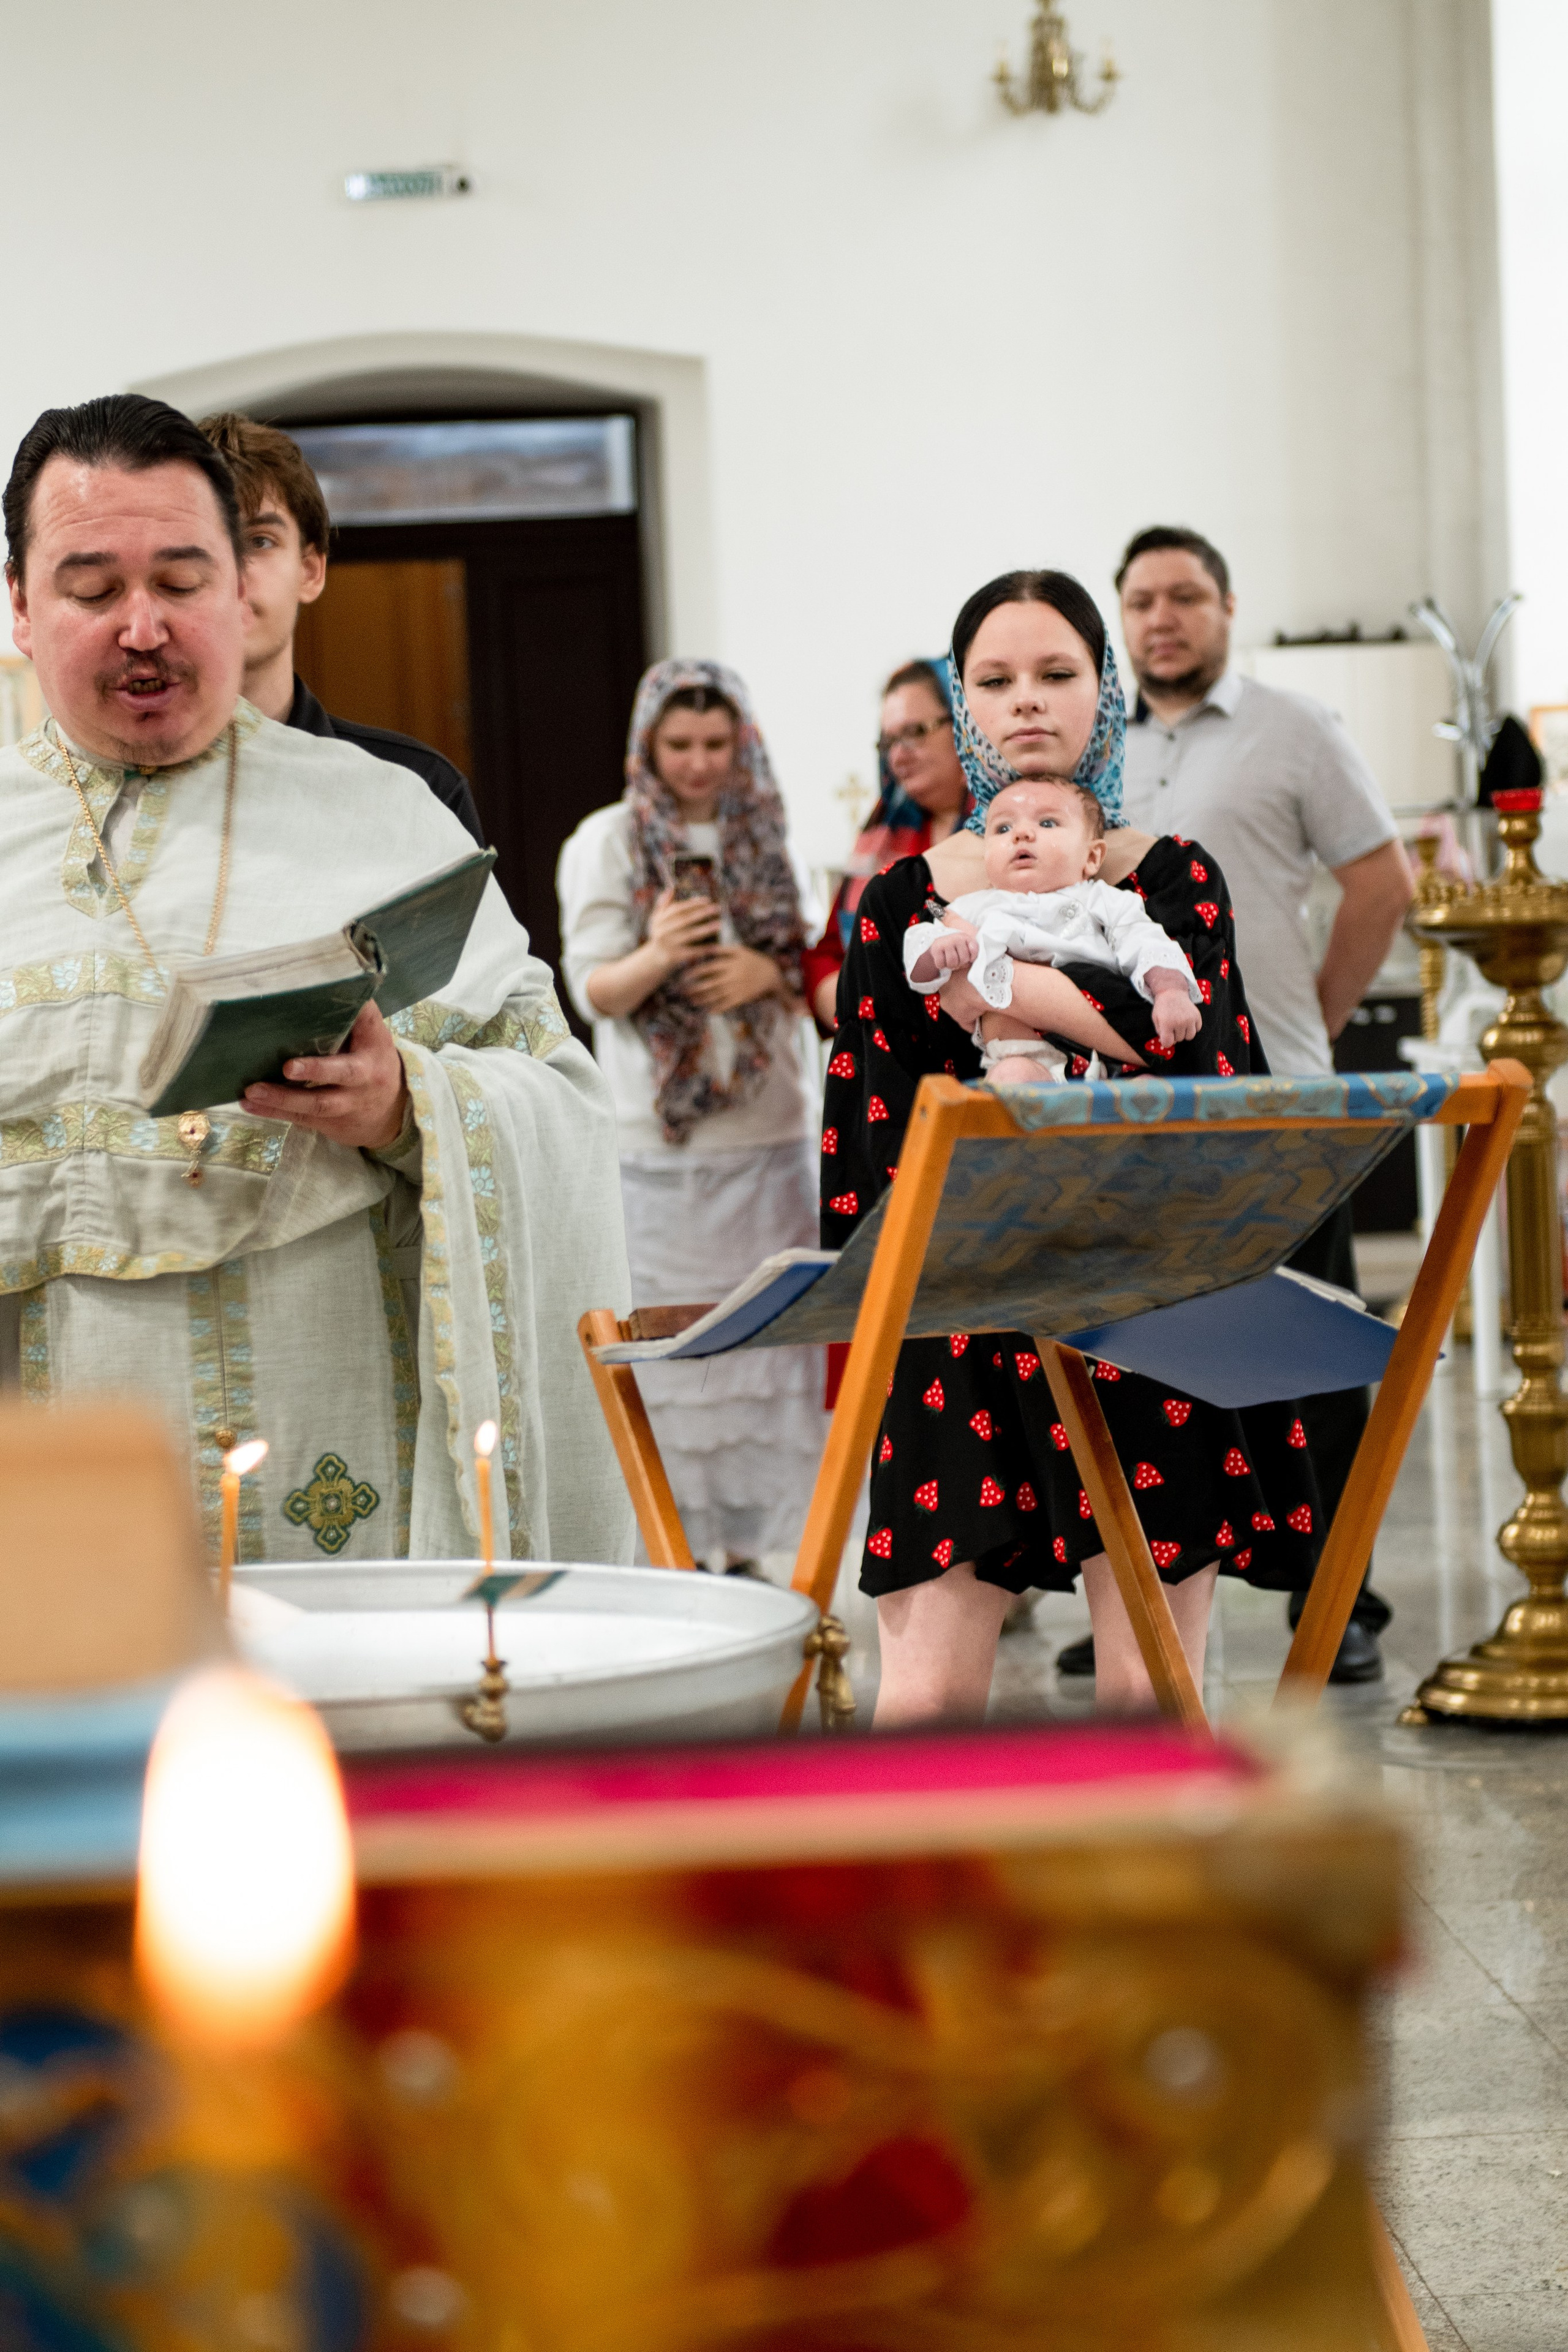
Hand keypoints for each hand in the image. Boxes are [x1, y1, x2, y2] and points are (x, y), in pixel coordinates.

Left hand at [242, 1000, 409, 1150]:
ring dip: (283, 1098)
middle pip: (342, 1075)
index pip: (368, 1027)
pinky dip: (273, 1112)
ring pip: (317, 1103)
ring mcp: (346, 1104)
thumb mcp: (373, 1036)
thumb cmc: (372, 1061)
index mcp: (373, 1050)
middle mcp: (363, 1078)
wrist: (390, 1113)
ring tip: (252, 1091)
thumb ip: (354, 1014)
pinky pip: (301, 1118)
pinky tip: (249, 1104)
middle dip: (316, 1070)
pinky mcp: (329, 1122)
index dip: (356, 1017)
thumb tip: (324, 978)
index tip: (332, 1006)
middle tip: (287, 1066)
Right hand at [647, 885, 719, 974]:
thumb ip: (663, 905)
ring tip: (719, 924)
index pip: (678, 909)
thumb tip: (670, 889)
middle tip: (718, 908)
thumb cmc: (661, 935)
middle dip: (702, 913)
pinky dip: (704, 949)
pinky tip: (716, 945)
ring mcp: (668, 945)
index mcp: (659, 920)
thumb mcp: (657, 920)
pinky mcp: (674, 957)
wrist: (655, 960)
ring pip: (689, 935)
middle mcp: (662, 931)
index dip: (693, 904)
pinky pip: (692, 952)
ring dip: (706, 929)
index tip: (708, 900)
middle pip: (685, 920)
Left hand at [682, 944, 782, 1013]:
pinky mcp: (742, 998)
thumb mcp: (740, 950)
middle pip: (710, 984)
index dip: (695, 972)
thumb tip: (706, 947)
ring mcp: (737, 988)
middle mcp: (732, 977)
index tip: (684, 976)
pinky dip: (718, 1008)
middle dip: (695, 988)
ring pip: (717, 995)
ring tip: (692, 1001)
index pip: (708, 968)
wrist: (771, 974)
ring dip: (703, 999)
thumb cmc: (753, 960)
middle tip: (683, 991)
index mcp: (730, 963)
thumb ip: (723, 949)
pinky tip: (709, 1011)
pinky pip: (728, 1004)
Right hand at [909, 931, 978, 984]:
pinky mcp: (936, 948)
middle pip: (963, 959)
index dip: (972, 957)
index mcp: (965, 937)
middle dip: (960, 963)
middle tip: (956, 959)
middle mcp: (956, 938)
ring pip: (952, 963)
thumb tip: (972, 959)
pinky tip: (942, 960)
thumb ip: (973, 949)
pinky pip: (941, 964)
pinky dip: (941, 965)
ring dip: (951, 965)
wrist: (937, 936)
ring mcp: (946, 943)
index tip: (969, 958)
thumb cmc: (954, 945)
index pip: (974, 951)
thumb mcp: (966, 943)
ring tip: (949, 960)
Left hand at [1148, 968, 1201, 1045]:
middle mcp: (1179, 1022)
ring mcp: (1190, 1019)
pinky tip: (1187, 1021)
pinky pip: (1197, 1029)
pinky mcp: (1197, 1016)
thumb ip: (1160, 1032)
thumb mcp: (1156, 1019)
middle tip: (1172, 1025)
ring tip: (1180, 1025)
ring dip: (1184, 1033)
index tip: (1166, 1036)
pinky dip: (1193, 1027)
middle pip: (1179, 1040)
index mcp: (1167, 1024)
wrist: (1172, 992)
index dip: (1166, 1041)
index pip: (1168, 1043)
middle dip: (1175, 1035)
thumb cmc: (1162, 1007)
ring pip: (1189, 1037)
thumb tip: (1167, 1043)